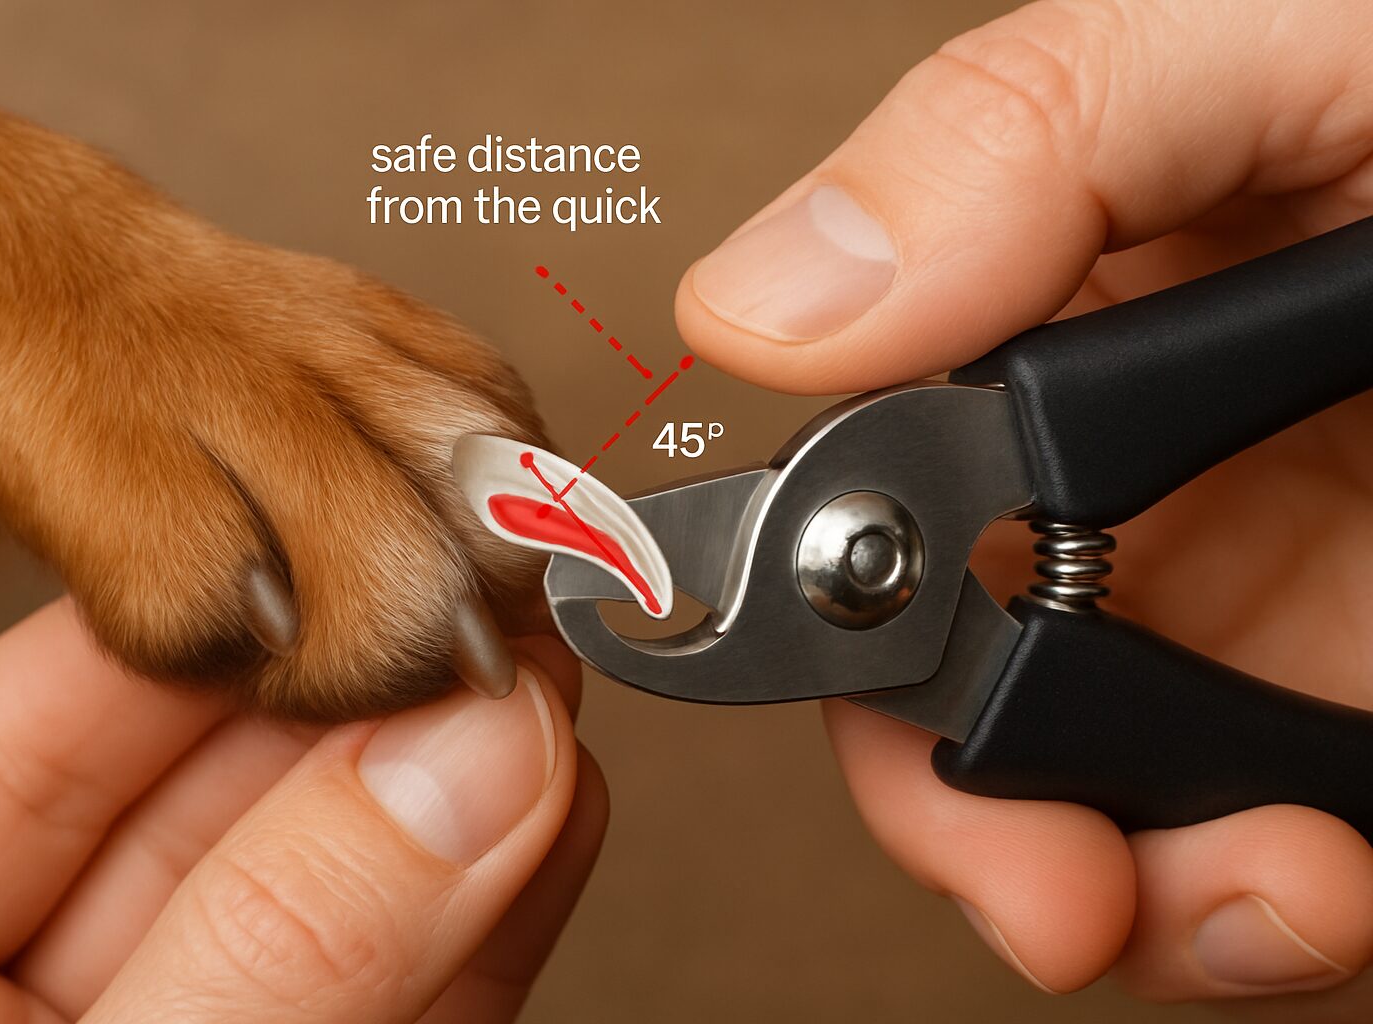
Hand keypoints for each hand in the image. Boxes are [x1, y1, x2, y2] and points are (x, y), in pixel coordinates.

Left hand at [0, 600, 603, 1022]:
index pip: (40, 726)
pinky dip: (505, 902)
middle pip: (220, 792)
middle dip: (368, 698)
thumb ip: (267, 947)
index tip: (332, 561)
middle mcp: (42, 994)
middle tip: (481, 606)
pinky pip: (428, 986)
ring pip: (341, 877)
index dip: (206, 624)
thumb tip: (447, 775)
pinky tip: (551, 807)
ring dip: (461, 784)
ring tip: (540, 686)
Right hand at [677, 0, 1372, 1011]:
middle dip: (978, 813)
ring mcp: (1272, 624)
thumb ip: (1019, 135)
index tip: (860, 671)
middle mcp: (1154, 486)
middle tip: (1040, 872)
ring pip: (1112, 821)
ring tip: (1263, 887)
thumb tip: (764, 301)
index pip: (874, 481)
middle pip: (960, 693)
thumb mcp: (1288, 37)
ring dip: (1148, 895)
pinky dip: (1282, 923)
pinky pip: (1286, 878)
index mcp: (1083, 317)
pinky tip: (1326, 890)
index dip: (834, 594)